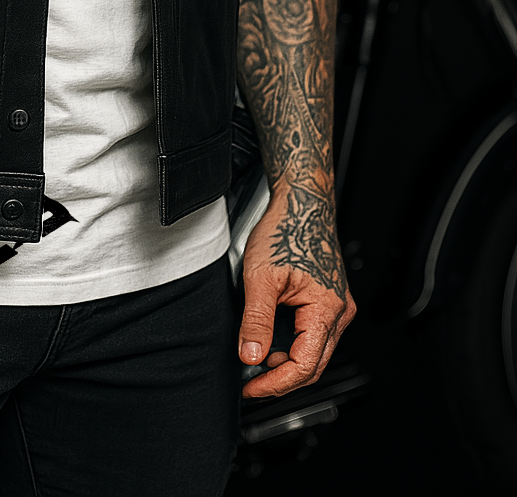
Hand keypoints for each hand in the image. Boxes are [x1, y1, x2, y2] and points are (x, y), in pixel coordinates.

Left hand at [238, 177, 355, 399]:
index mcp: (327, 309)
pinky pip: (313, 335)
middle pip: (313, 365)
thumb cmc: (287, 229)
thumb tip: (251, 357)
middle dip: (281, 378)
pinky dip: (292, 344)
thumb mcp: (261, 276)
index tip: (252, 387)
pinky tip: (272, 340)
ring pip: (314, 351)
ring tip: (256, 357)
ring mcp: (336, 307)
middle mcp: (339, 312)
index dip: (276, 383)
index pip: (305, 366)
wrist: (302, 203)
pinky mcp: (329, 301)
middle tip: (251, 382)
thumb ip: (256, 320)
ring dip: (286, 362)